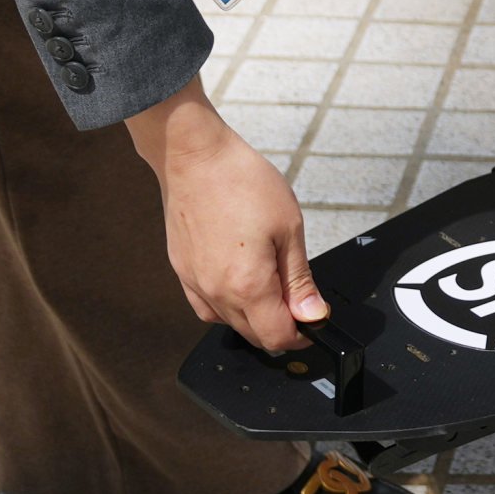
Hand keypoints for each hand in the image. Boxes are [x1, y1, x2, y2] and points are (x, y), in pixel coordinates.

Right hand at [129, 83, 322, 353]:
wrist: (195, 157)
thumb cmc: (243, 182)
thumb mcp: (289, 227)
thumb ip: (299, 279)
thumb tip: (313, 315)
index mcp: (247, 285)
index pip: (276, 337)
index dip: (301, 335)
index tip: (313, 318)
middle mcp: (216, 292)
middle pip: (252, 335)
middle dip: (280, 325)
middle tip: (297, 296)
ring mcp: (194, 284)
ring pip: (228, 323)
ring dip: (253, 317)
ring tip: (270, 282)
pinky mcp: (181, 272)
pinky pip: (205, 307)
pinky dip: (226, 307)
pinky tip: (239, 283)